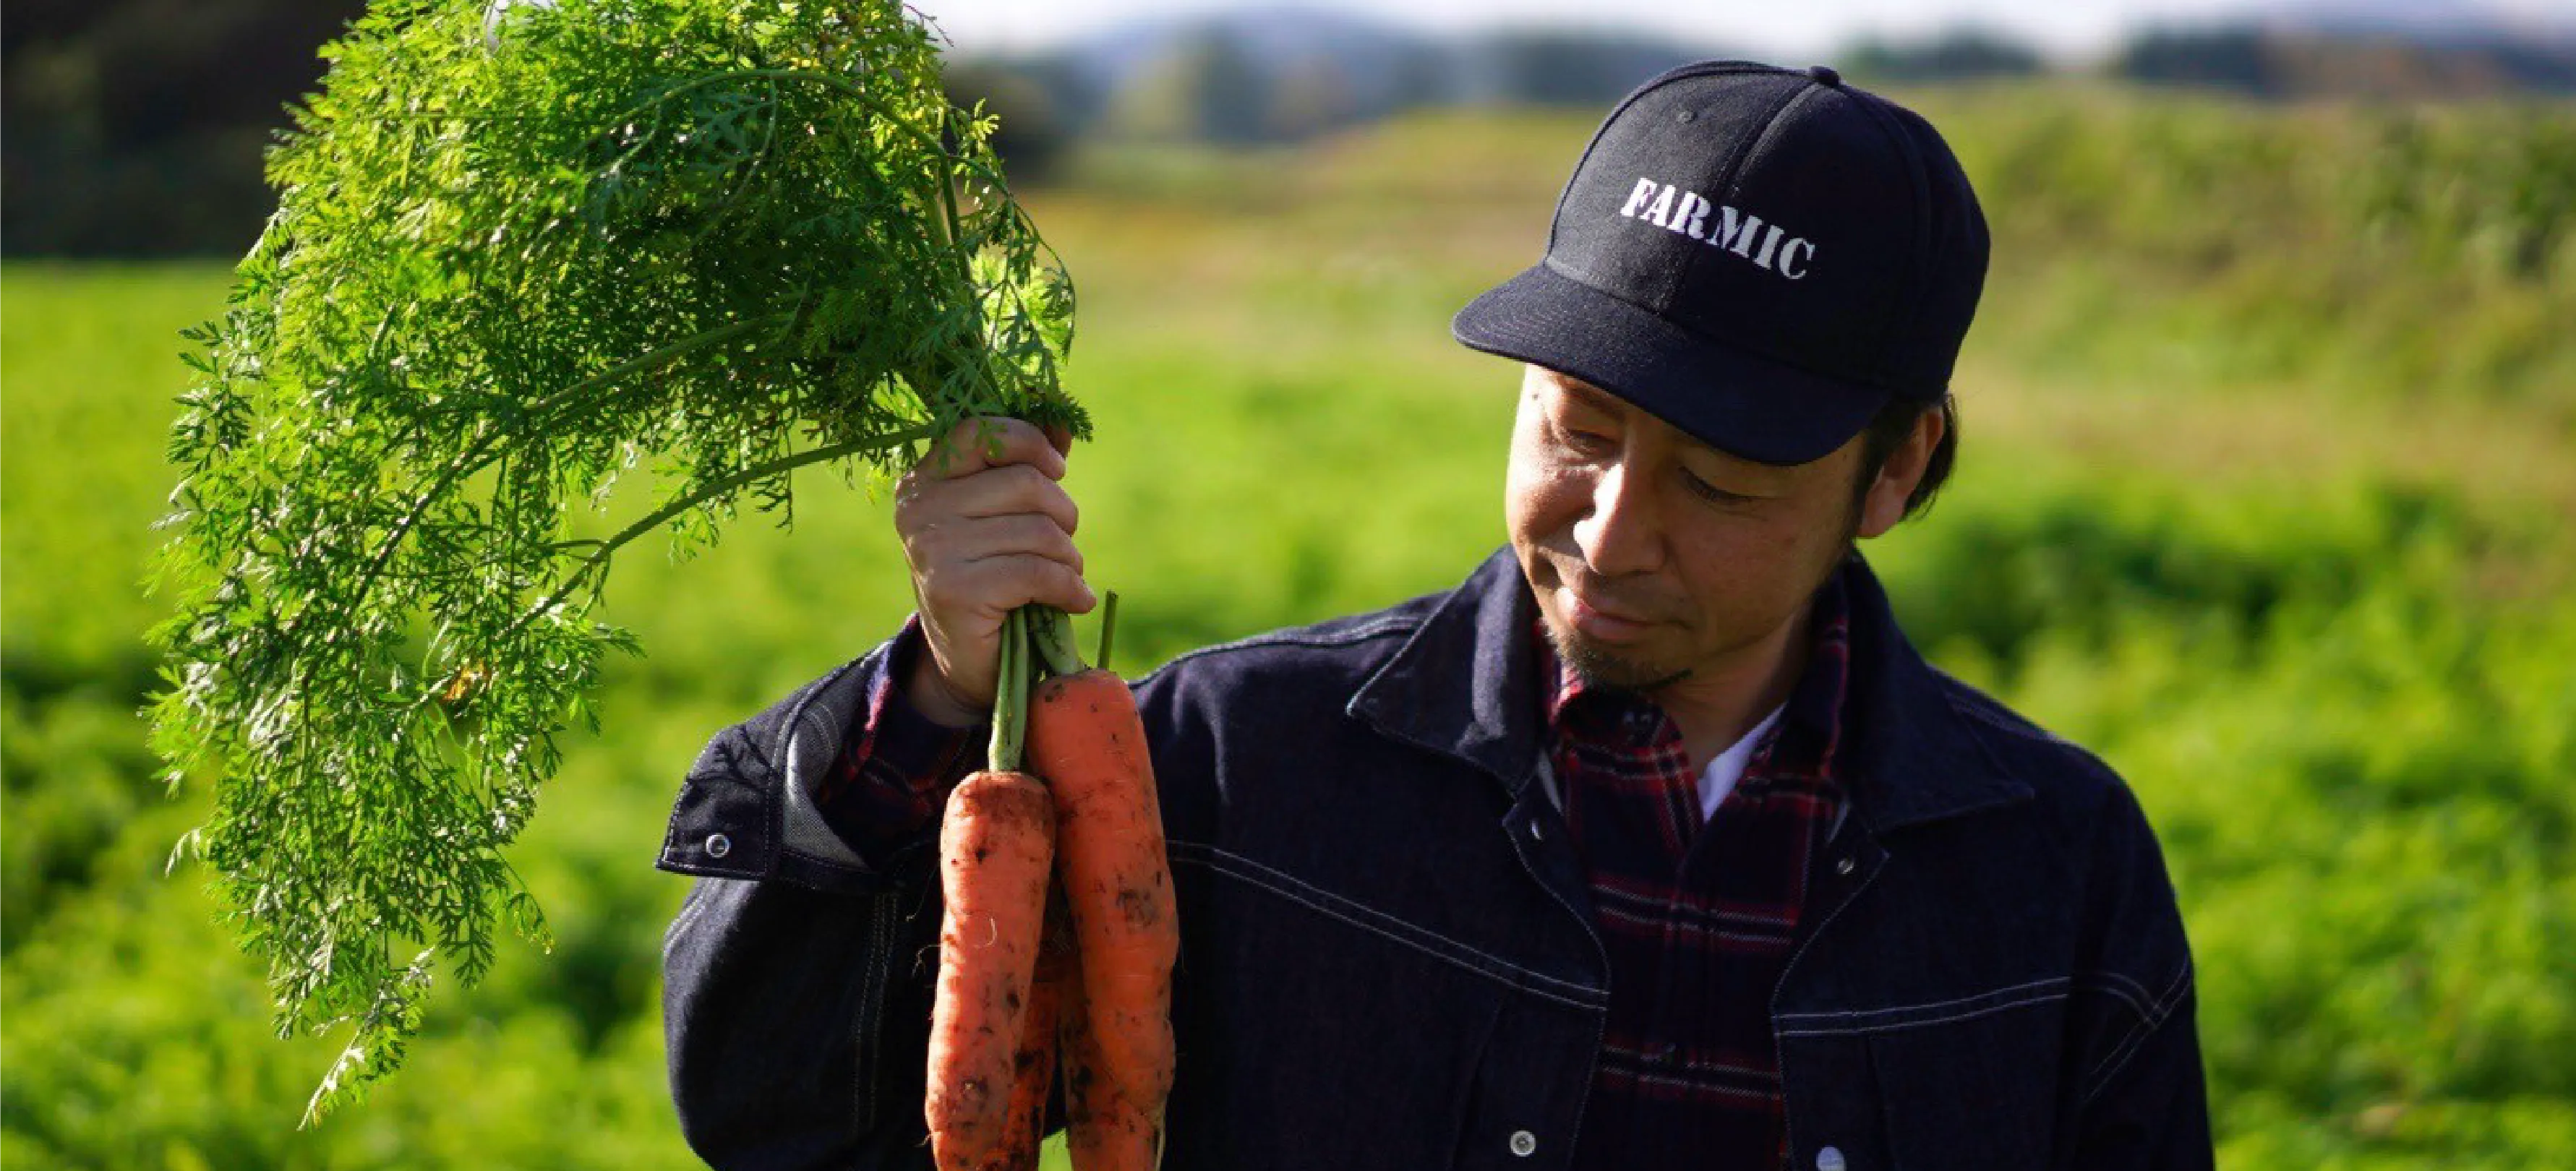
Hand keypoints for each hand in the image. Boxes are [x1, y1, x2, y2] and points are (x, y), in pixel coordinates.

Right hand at [893, 417, 1092, 726]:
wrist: (967, 660)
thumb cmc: (993, 575)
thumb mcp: (1005, 515)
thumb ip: (1027, 465)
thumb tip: (1061, 417)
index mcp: (925, 479)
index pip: (981, 432)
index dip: (1030, 443)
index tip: (1056, 471)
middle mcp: (920, 509)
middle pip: (1026, 484)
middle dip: (1063, 516)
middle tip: (1062, 545)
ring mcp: (933, 550)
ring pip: (1039, 531)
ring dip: (1068, 559)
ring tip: (1063, 578)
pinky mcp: (956, 591)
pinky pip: (1038, 572)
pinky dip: (1069, 588)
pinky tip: (1075, 600)